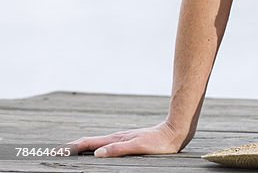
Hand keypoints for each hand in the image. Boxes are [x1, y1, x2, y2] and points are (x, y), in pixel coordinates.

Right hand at [67, 120, 188, 157]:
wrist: (175, 131)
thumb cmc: (159, 142)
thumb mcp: (139, 147)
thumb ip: (119, 149)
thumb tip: (98, 153)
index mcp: (115, 140)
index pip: (87, 144)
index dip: (70, 148)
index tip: (55, 151)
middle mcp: (115, 138)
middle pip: (88, 142)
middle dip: (70, 148)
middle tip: (54, 153)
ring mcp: (121, 139)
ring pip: (96, 143)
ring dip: (80, 147)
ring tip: (68, 152)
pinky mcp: (127, 141)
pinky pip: (105, 144)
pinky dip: (93, 147)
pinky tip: (94, 151)